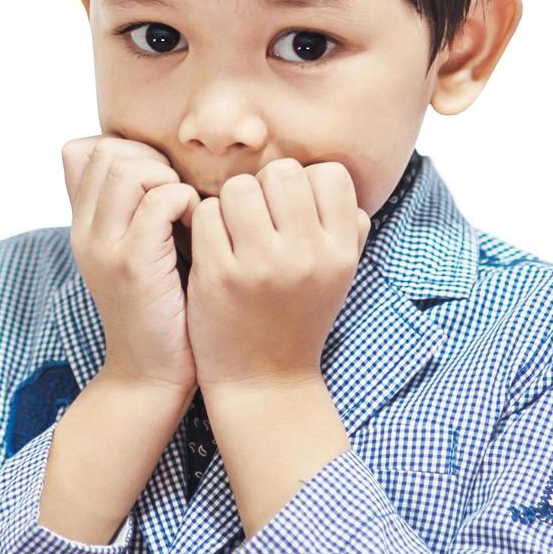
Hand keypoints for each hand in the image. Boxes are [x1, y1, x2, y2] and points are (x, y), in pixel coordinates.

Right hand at [62, 134, 201, 396]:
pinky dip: (188, 204)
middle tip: (178, 196)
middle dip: (153, 162)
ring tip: (187, 211)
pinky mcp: (133, 265)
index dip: (133, 153)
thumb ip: (135, 212)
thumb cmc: (160, 310)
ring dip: (170, 180)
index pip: (88, 149)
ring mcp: (104, 247)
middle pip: (109, 152)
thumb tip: (158, 166)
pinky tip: (199, 229)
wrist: (150, 376)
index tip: (162, 184)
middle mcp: (84, 232)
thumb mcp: (136, 253)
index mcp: (82, 225)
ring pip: (131, 170)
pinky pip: (161, 201)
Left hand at [185, 158, 369, 390]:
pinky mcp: (219, 276)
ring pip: (239, 187)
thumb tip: (331, 179)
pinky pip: (206, 214)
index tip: (291, 210)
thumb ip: (347, 227)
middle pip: (281, 171)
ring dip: (230, 203)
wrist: (264, 382)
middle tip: (258, 218)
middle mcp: (306, 255)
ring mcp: (261, 265)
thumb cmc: (299, 317)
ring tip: (234, 231)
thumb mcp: (339, 275)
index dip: (305, 183)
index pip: (329, 173)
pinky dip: (205, 225)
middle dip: (265, 187)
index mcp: (340, 252)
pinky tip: (214, 248)